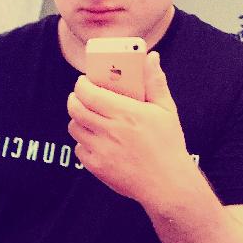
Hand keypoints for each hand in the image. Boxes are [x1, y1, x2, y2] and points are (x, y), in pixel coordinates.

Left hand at [67, 51, 190, 211]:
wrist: (167, 184)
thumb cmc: (168, 145)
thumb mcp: (166, 110)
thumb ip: (155, 82)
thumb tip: (151, 58)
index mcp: (125, 112)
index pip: (88, 92)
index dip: (81, 84)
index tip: (84, 81)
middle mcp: (109, 130)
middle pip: (75, 109)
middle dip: (74, 99)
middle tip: (81, 96)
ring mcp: (101, 150)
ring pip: (75, 128)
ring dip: (78, 120)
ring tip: (88, 117)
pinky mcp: (97, 167)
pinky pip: (79, 149)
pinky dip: (83, 142)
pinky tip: (95, 139)